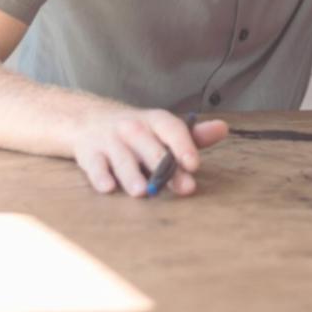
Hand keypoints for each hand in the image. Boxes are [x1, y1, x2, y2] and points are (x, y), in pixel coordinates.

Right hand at [70, 105, 229, 196]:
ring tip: (142, 192)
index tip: (194, 164)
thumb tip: (223, 128)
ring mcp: (109, 140)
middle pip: (149, 146)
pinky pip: (94, 165)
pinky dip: (100, 176)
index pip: (172, 129)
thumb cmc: (136, 132)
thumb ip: (193, 136)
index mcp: (155, 121)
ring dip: (132, 175)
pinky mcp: (89, 153)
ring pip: (122, 158)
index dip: (183, 146)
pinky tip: (108, 187)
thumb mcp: (163, 130)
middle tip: (181, 187)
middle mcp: (132, 128)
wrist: (87, 120)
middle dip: (164, 167)